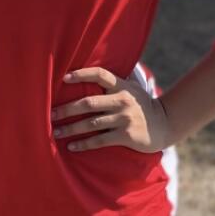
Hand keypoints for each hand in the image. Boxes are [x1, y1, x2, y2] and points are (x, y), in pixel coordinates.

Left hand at [50, 67, 170, 152]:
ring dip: (71, 128)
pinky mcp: (126, 135)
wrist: (164, 124)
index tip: (64, 78)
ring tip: (56, 132)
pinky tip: (72, 146)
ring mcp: (124, 118)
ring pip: (91, 124)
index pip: (100, 74)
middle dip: (66, 109)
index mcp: (121, 86)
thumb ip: (113, 82)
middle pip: (88, 103)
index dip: (81, 74)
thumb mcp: (131, 88)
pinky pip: (100, 140)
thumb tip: (90, 69)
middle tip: (50, 115)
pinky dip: (84, 144)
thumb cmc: (140, 104)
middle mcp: (122, 100)